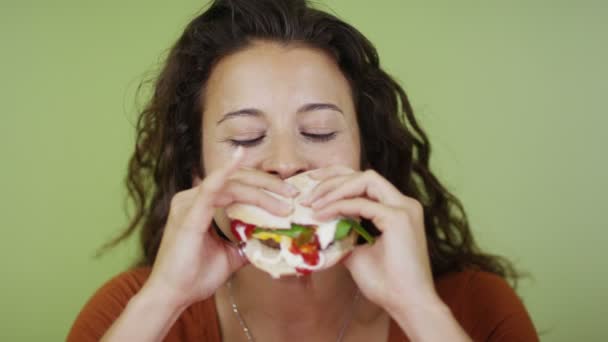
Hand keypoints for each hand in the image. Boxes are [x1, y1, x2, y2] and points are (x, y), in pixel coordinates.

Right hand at [143, 147, 297, 308]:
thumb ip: (246, 243)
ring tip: (284, 202)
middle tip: (292, 195)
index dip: (264, 186)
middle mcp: (193, 198)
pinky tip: (239, 159)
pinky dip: (225, 173)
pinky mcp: (189, 214)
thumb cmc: (194, 276)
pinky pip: (210, 189)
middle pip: (237, 179)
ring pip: (233, 185)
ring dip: (262, 192)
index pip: (236, 185)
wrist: (171, 296)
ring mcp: (189, 204)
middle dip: (268, 185)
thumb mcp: (230, 256)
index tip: (288, 197)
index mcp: (201, 204)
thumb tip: (270, 240)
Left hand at [302, 166, 439, 313]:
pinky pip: (361, 203)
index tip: (312, 196)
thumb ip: (345, 235)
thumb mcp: (357, 254)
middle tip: (307, 195)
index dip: (337, 183)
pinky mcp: (398, 218)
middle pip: (364, 175)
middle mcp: (404, 203)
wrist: (408, 305)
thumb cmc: (387, 284)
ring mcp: (403, 208)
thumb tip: (320, 228)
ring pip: (366, 179)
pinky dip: (339, 205)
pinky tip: (322, 214)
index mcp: (397, 210)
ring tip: (313, 203)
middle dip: (332, 179)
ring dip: (336, 188)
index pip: (365, 183)